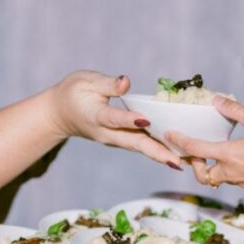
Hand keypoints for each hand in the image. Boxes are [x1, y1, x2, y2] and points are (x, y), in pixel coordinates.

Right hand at [48, 71, 180, 167]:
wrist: (59, 114)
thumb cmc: (73, 92)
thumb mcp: (87, 81)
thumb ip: (107, 83)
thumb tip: (126, 82)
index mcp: (95, 115)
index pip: (113, 118)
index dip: (128, 119)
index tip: (145, 120)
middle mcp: (106, 132)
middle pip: (133, 142)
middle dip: (156, 152)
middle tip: (177, 161)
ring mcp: (113, 139)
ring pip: (139, 147)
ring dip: (161, 155)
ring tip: (184, 162)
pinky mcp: (120, 140)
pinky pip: (140, 146)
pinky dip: (158, 151)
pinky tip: (177, 155)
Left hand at [166, 97, 243, 191]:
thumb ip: (236, 112)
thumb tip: (218, 100)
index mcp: (229, 155)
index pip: (195, 150)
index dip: (179, 141)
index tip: (169, 134)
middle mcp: (231, 171)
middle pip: (201, 174)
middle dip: (193, 164)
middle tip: (194, 150)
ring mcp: (240, 181)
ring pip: (215, 179)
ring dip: (209, 168)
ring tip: (212, 152)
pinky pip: (230, 179)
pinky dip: (224, 170)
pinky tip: (234, 158)